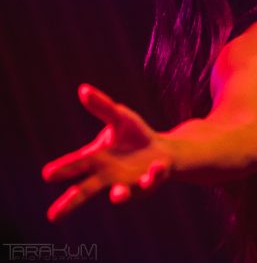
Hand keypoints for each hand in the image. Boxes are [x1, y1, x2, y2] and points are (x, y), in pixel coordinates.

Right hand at [41, 83, 172, 221]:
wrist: (160, 150)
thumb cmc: (134, 136)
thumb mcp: (120, 117)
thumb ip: (102, 107)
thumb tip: (83, 89)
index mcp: (96, 160)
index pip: (75, 165)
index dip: (62, 169)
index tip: (48, 174)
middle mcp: (108, 177)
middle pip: (85, 192)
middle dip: (70, 203)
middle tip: (53, 216)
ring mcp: (128, 183)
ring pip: (120, 194)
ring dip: (119, 194)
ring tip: (117, 195)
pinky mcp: (149, 183)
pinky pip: (151, 181)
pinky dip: (153, 175)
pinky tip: (156, 166)